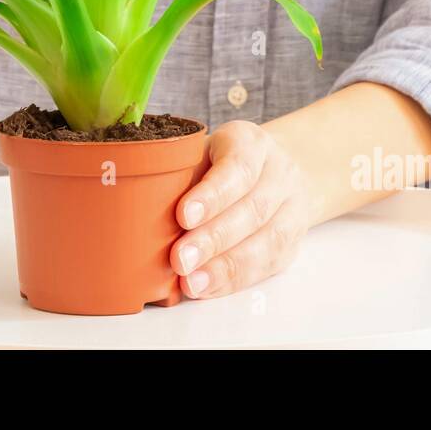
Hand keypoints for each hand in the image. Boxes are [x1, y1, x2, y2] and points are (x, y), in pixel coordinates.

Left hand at [171, 120, 310, 298]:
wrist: (269, 170)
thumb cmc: (218, 163)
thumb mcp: (199, 153)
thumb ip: (179, 177)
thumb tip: (137, 213)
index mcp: (250, 142)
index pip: (237, 167)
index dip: (212, 195)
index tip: (183, 216)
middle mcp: (278, 171)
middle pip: (252, 208)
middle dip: (213, 239)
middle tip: (180, 259)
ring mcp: (292, 205)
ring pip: (267, 240)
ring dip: (226, 266)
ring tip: (192, 282)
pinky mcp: (292, 238)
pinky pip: (268, 263)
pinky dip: (235, 279)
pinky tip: (209, 287)